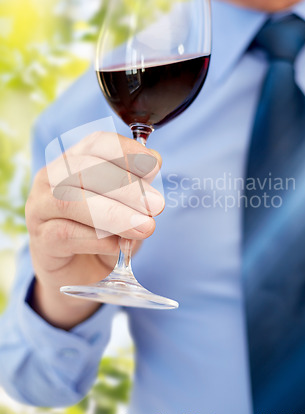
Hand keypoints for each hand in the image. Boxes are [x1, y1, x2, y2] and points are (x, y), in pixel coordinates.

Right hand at [25, 131, 163, 328]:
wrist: (82, 270)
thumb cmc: (105, 230)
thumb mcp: (128, 205)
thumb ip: (137, 184)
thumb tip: (152, 164)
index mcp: (76, 159)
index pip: (97, 143)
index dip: (126, 152)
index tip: (154, 166)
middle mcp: (52, 177)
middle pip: (84, 170)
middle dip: (125, 187)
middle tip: (156, 205)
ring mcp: (41, 207)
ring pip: (70, 201)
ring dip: (113, 214)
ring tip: (144, 227)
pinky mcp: (40, 239)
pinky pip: (64, 233)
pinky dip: (96, 239)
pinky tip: (118, 245)